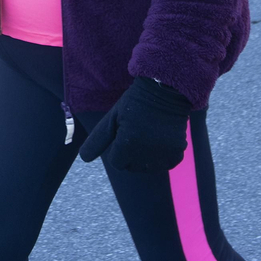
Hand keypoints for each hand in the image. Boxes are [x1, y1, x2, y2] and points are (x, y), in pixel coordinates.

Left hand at [78, 76, 192, 172]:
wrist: (166, 92)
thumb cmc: (134, 104)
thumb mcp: (112, 118)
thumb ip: (97, 140)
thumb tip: (83, 159)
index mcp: (127, 144)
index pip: (117, 162)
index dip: (118, 148)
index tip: (124, 133)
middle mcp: (145, 153)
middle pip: (132, 167)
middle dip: (131, 154)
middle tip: (137, 132)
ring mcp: (162, 155)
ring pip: (148, 168)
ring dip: (146, 157)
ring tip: (149, 134)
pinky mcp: (176, 155)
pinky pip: (164, 164)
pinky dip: (161, 155)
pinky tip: (161, 138)